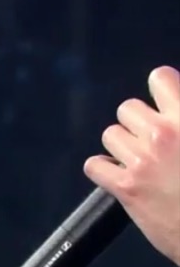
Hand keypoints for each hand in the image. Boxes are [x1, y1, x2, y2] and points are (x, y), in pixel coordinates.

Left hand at [84, 66, 179, 266]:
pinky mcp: (125, 188)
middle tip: (156, 141)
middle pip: (128, 109)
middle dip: (140, 123)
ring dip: (123, 145)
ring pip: (110, 134)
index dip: (162, 91)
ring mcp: (140, 162)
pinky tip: (120, 175)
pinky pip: (94, 166)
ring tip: (141, 159)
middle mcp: (161, 135)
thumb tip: (176, 113)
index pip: (159, 78)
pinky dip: (104, 170)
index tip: (167, 107)